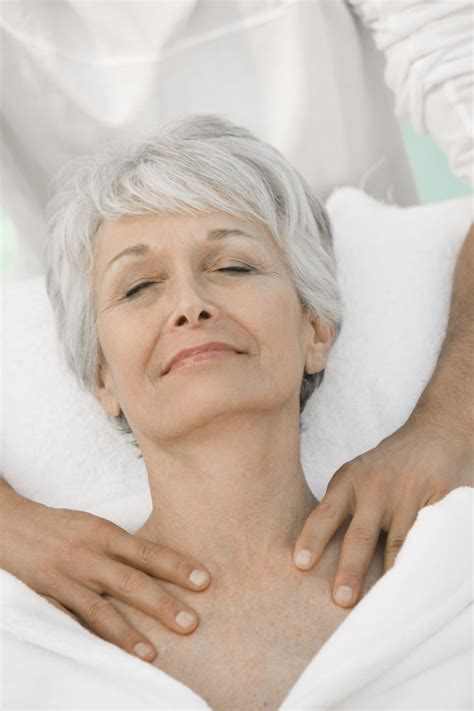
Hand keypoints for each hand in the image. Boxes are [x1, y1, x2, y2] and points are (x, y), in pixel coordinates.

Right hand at [1, 492, 210, 661]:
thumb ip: (123, 546)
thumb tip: (167, 564)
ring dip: (127, 633)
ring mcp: (64, 579)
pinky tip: (104, 655)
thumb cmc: (61, 527)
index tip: (204, 581)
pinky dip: (86, 639)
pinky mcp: (43, 598)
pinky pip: (67, 622)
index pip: (146, 551)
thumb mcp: (94, 526)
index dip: (176, 565)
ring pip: (99, 609)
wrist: (8, 524)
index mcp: (103, 533)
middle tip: (191, 624)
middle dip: (162, 604)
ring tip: (152, 654)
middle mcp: (86, 555)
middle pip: (129, 582)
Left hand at [292, 418, 472, 607]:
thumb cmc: (386, 467)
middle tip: (341, 600)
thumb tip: (313, 557)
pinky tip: (419, 581)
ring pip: (400, 543)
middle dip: (350, 570)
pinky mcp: (441, 498)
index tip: (301, 564)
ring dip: (391, 575)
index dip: (313, 539)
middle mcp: (377, 487)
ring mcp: (410, 493)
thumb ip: (340, 509)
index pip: (326, 513)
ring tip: (384, 603)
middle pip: (361, 534)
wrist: (434, 434)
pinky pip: (431, 536)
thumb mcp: (356, 476)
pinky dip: (425, 559)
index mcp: (350, 481)